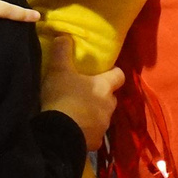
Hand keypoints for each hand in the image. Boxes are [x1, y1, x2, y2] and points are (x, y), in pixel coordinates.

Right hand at [40, 31, 124, 147]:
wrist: (60, 134)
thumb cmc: (63, 98)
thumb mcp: (58, 70)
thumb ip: (62, 52)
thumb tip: (64, 35)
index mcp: (104, 87)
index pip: (119, 75)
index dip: (112, 73)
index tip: (101, 73)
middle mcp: (109, 106)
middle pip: (110, 97)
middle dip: (101, 96)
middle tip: (84, 93)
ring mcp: (104, 125)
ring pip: (102, 116)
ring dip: (93, 114)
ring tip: (77, 114)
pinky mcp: (96, 142)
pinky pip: (94, 134)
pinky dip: (87, 131)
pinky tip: (74, 130)